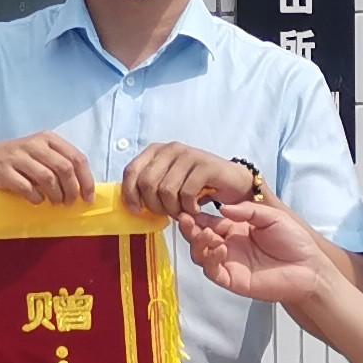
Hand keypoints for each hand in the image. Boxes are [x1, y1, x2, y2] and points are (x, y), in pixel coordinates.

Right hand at [0, 132, 92, 204]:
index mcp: (47, 138)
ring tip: (54, 203)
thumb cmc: (14, 162)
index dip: (86, 180)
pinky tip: (36, 200)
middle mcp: (34, 144)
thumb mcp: (37, 155)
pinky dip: (36, 198)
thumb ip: (58, 164)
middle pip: (65, 168)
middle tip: (69, 204)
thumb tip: (82, 188)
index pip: (77, 158)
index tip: (88, 198)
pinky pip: (28, 188)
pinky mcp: (4, 170)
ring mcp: (18, 156)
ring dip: (56, 195)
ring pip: (49, 178)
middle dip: (72, 190)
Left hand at [119, 142, 254, 217]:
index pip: (131, 171)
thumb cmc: (197, 186)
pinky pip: (186, 193)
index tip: (137, 210)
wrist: (233, 182)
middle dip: (155, 205)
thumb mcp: (168, 184)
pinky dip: (189, 208)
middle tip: (168, 213)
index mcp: (156, 151)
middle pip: (146, 183)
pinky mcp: (205, 165)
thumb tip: (130, 204)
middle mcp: (170, 149)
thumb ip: (149, 188)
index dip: (130, 194)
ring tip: (183, 211)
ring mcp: (188, 154)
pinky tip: (195, 209)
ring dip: (173, 209)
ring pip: (166, 190)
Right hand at [182, 195, 337, 307]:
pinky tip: (220, 248)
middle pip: (199, 237)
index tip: (188, 206)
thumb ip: (247, 211)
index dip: (197, 215)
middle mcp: (229, 245)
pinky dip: (210, 259)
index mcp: (236, 229)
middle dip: (190, 228)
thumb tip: (222, 208)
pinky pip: (212, 270)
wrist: (309, 268)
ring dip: (197, 243)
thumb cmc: (294, 242)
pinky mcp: (232, 280)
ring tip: (207, 234)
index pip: (209, 221)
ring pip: (200, 254)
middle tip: (186, 219)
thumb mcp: (272, 216)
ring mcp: (228, 263)